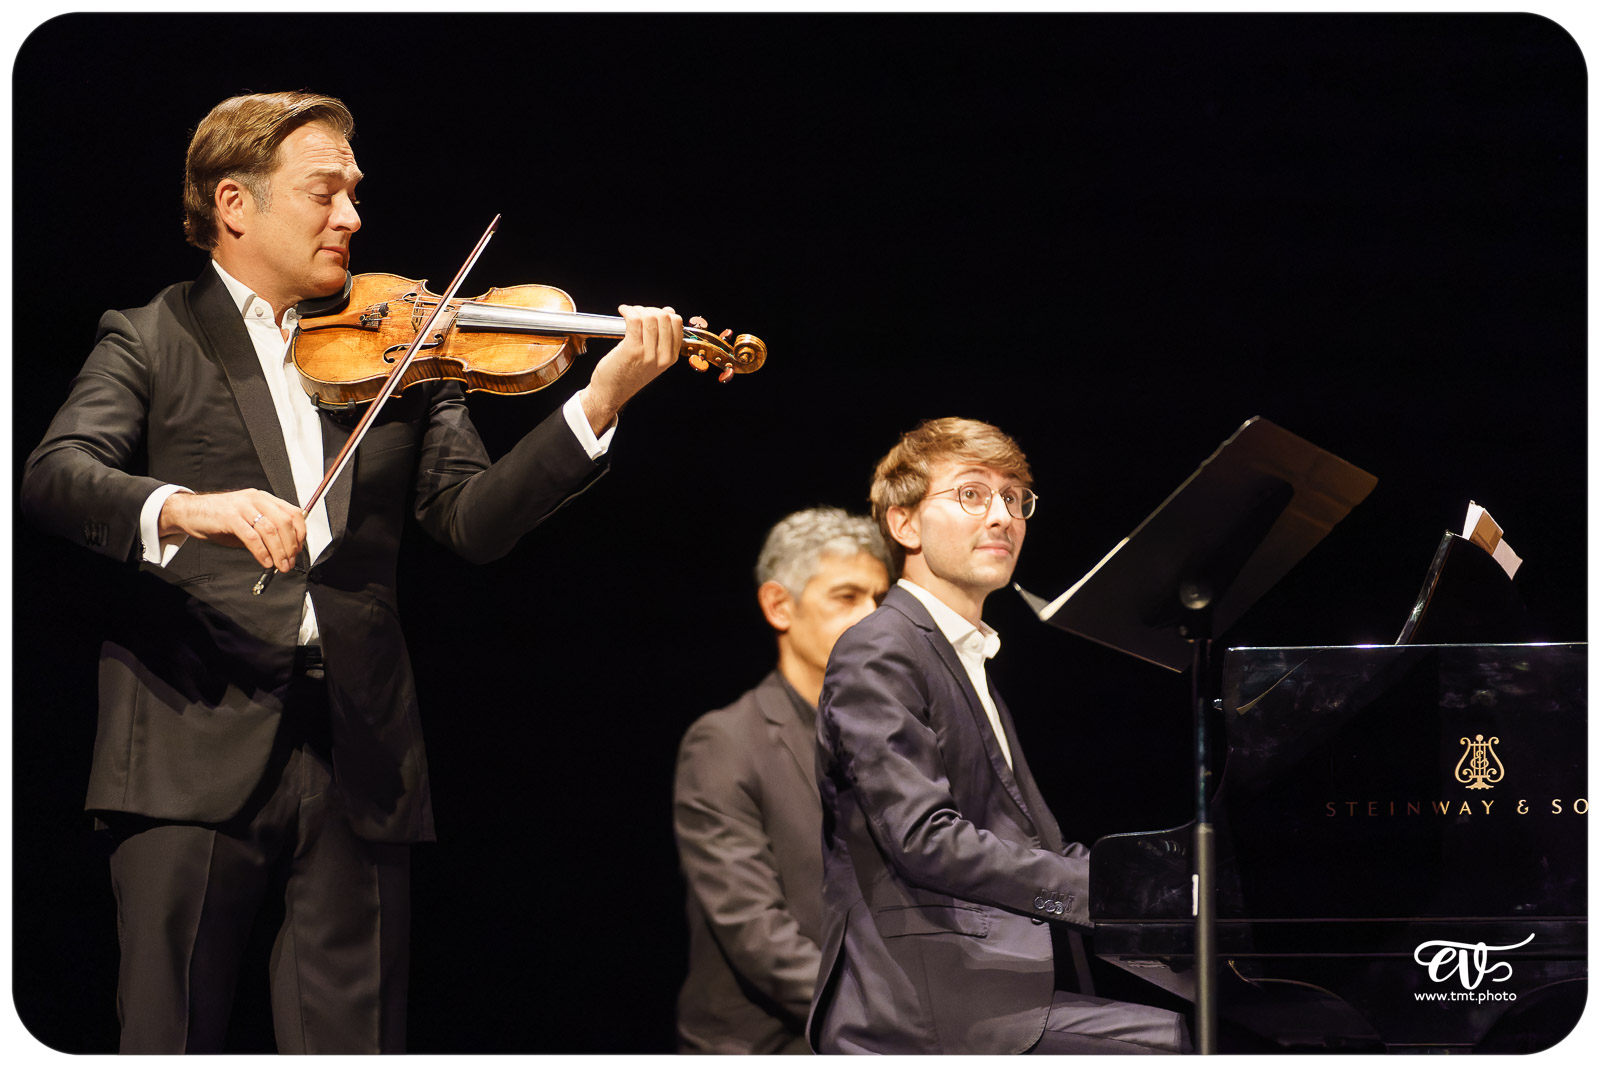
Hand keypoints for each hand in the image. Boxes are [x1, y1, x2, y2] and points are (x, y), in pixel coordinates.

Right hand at [159, 489, 306, 571]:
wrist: (189, 512)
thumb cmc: (220, 518)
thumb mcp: (249, 521)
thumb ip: (266, 532)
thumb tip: (284, 551)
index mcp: (264, 499)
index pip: (293, 513)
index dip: (300, 533)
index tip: (299, 549)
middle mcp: (256, 499)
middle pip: (284, 522)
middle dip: (290, 546)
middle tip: (290, 562)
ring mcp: (242, 506)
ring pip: (270, 530)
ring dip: (278, 551)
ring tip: (280, 566)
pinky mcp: (229, 517)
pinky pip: (251, 537)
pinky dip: (261, 552)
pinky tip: (265, 562)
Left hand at [581, 304, 682, 433]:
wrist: (611, 392)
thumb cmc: (628, 375)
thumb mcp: (654, 361)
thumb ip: (662, 340)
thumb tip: (668, 312)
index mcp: (670, 357)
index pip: (676, 323)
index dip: (664, 312)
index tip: (651, 313)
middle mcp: (662, 356)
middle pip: (664, 317)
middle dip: (649, 309)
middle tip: (637, 313)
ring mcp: (647, 354)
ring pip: (649, 317)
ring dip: (637, 309)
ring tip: (629, 313)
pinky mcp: (631, 350)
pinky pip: (634, 320)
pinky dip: (628, 311)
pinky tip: (623, 311)